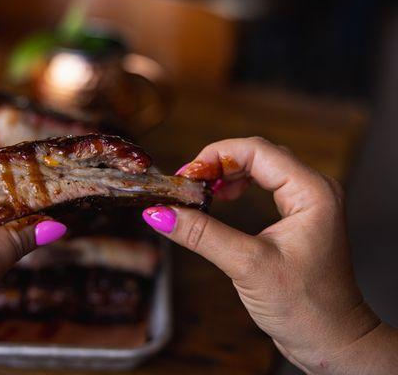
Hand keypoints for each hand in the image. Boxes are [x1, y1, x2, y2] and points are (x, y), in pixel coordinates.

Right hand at [142, 137, 397, 373]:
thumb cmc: (305, 307)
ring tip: (199, 192)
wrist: (331, 341)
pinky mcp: (296, 218)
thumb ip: (202, 235)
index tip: (185, 176)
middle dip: (217, 164)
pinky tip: (219, 201)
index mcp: (311, 192)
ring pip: (258, 169)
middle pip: (256, 155)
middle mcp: (312, 190)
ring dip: (225, 175)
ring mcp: (305, 203)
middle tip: (186, 183)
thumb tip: (160, 213)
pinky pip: (262, 187)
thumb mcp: (247, 266)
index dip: (215, 156)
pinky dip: (235, 189)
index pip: (256, 150)